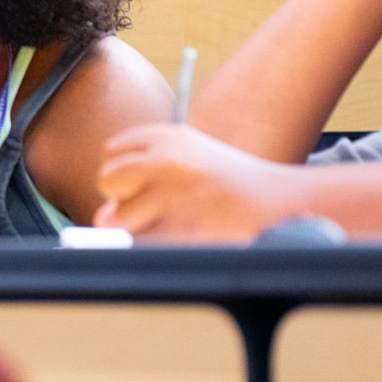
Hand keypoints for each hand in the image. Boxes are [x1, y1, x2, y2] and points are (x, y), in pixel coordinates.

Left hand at [93, 125, 299, 240]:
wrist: (280, 202)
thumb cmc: (228, 183)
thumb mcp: (187, 163)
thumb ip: (141, 181)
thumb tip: (101, 218)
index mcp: (168, 136)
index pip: (112, 151)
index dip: (122, 172)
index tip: (141, 183)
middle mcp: (166, 159)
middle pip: (107, 179)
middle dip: (120, 197)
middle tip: (152, 205)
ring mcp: (173, 193)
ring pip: (121, 218)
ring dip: (140, 227)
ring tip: (177, 220)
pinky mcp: (181, 227)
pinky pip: (143, 243)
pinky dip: (155, 245)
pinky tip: (183, 234)